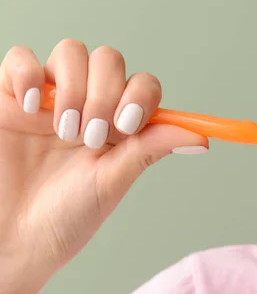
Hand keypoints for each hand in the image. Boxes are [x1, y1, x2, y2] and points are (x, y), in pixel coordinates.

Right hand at [0, 39, 207, 293]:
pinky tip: (31, 107)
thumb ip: (148, 149)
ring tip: (64, 131)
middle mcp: (86, 105)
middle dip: (105, 93)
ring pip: (71, 52)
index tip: (129, 125)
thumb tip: (199, 135)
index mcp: (117, 126)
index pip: (141, 85)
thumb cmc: (64, 218)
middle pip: (108, 60)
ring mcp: (49, 99)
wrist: (13, 240)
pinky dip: (28, 74)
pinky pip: (19, 59)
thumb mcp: (112, 182)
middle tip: (92, 136)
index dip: (140, 95)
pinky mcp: (8, 98)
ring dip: (75, 88)